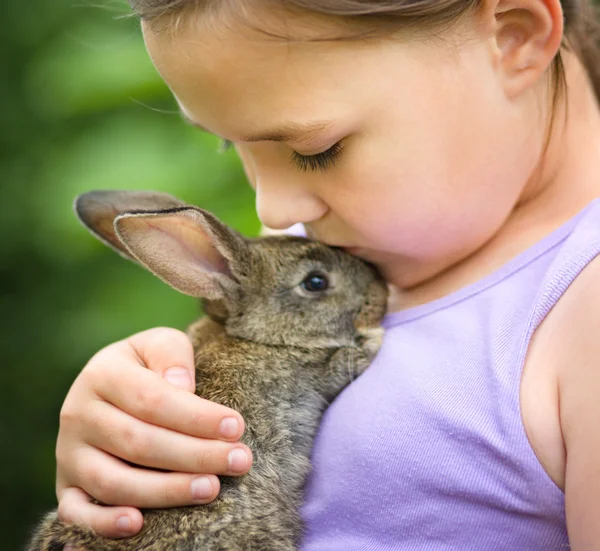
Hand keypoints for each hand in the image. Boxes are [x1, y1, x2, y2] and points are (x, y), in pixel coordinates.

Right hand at [55, 327, 252, 538]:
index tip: (236, 427)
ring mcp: (69, 454)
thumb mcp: (160, 344)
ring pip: (114, 482)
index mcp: (102, 375)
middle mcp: (78, 415)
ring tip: (212, 488)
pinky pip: (74, 513)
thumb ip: (172, 355)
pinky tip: (137, 525)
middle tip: (239, 461)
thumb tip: (182, 386)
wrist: (110, 385)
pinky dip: (102, 523)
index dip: (197, 417)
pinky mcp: (66, 485)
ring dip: (166, 491)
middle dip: (195, 455)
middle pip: (139, 443)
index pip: (152, 400)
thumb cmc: (148, 365)